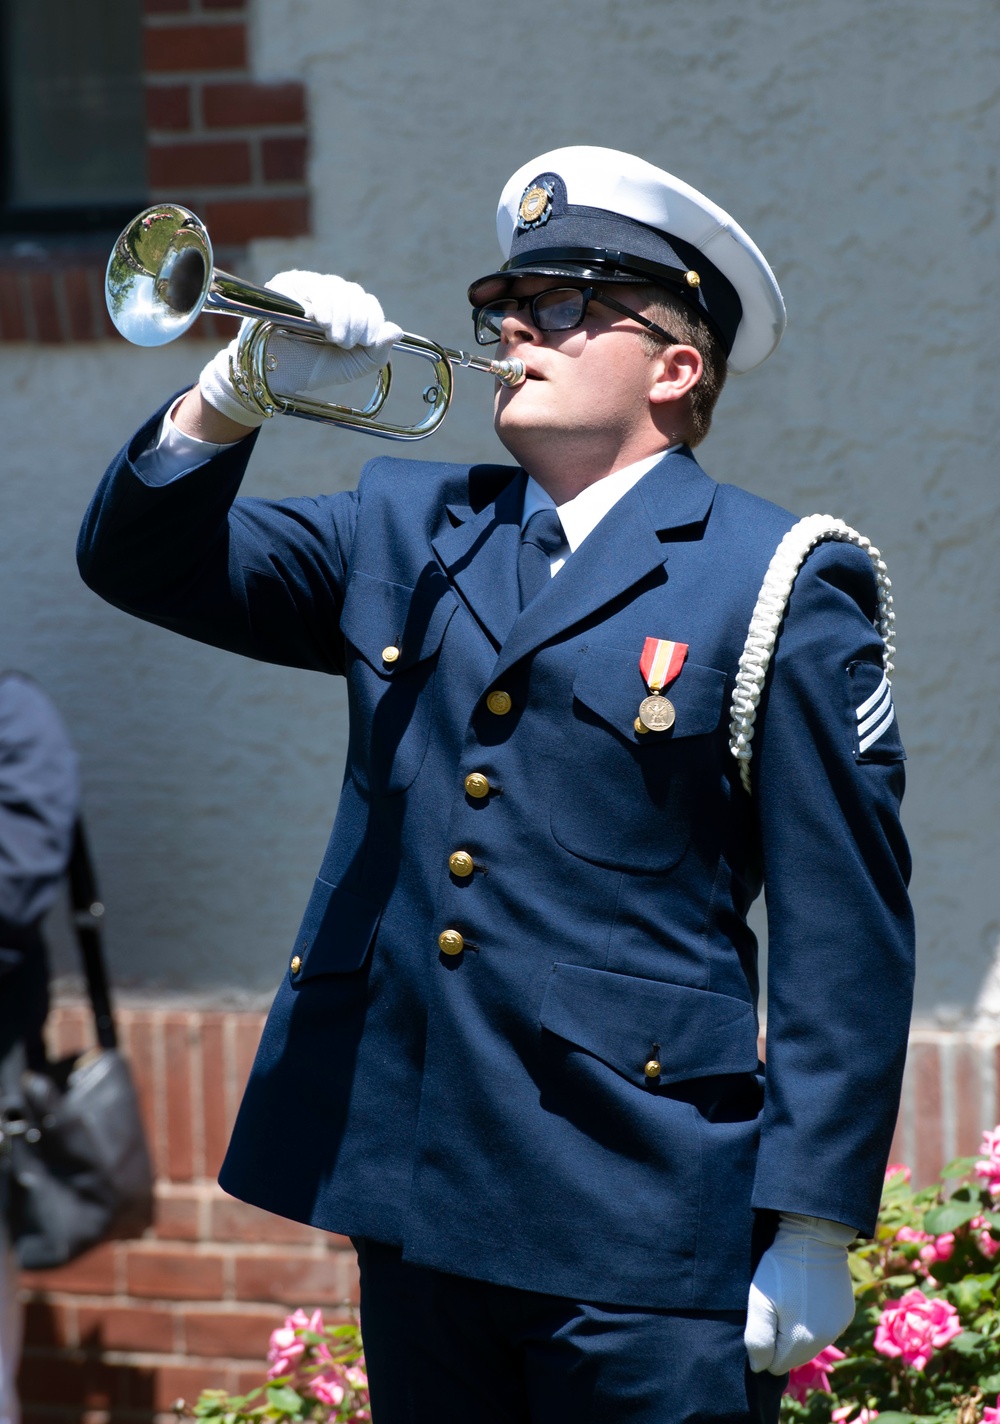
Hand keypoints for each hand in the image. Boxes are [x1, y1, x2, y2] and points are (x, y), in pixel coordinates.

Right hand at [198, 271, 402, 426]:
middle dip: (356, 320)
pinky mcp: (286, 284)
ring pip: (336, 287)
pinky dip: (320, 303)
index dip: (371, 319)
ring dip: (340, 314)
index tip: (366, 342)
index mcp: (345, 310)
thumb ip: (376, 352)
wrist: (273, 376)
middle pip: (353, 292)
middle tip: (345, 343)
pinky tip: (318, 321)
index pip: (366, 301)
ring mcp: (307, 286)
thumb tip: (396, 331)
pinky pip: (311, 284)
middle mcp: (328, 294)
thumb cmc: (310, 369)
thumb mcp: (350, 366)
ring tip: (332, 337)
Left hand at [744, 1213, 856, 1374]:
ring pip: (811, 1344)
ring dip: (799, 1332)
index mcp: (801, 1341)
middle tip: (775, 1308)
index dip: (766, 1347)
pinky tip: (807, 1298)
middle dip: (782, 1341)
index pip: (776, 1365)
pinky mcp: (846, 1314)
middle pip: (794, 1357)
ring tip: (790, 1301)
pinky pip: (826, 1329)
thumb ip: (758, 1340)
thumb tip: (760, 1367)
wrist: (813, 1236)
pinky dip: (815, 1321)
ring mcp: (838, 1327)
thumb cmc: (780, 1268)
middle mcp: (825, 1340)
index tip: (764, 1319)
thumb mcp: (759, 1301)